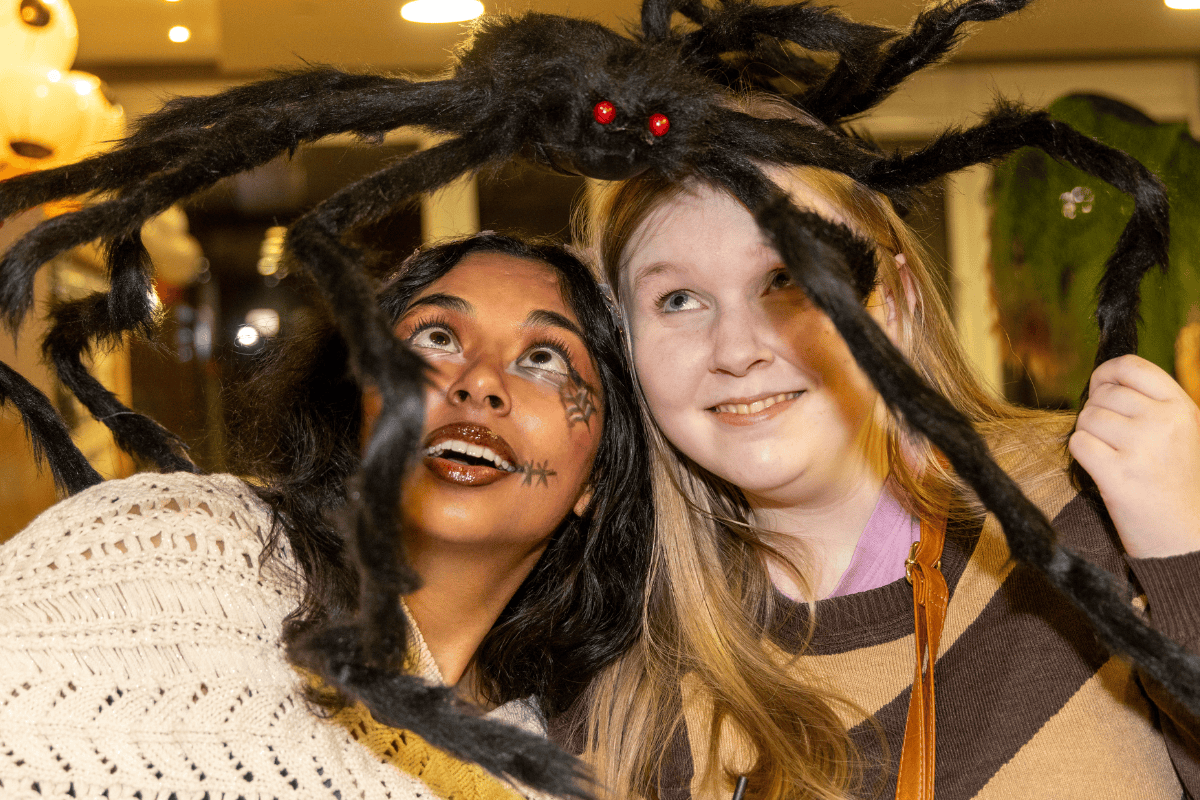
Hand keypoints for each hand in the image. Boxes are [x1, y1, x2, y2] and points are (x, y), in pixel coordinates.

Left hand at [1069, 354, 1199, 557]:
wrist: (1185, 537)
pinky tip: (1102, 468)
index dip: (1106, 374)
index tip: (1100, 388)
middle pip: (1102, 395)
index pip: (1131, 366)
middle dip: (1096, 413)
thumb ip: (1150, 402)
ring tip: (1111, 455)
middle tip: (1111, 439)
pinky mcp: (1117, 474)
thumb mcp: (1181, 432)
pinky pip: (1078, 444)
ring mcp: (1140, 448)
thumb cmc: (1176, 482)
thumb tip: (1102, 379)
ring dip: (1089, 435)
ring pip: (1086, 419)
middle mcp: (1163, 422)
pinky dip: (1082, 454)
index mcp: (1181, 407)